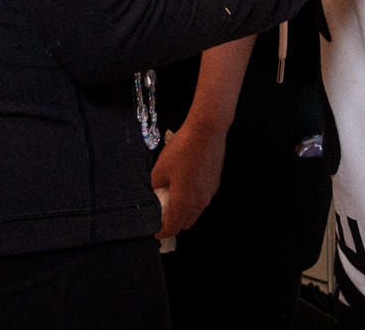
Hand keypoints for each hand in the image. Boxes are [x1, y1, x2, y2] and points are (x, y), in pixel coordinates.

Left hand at [152, 123, 226, 240]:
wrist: (207, 131)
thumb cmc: (181, 149)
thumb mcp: (160, 169)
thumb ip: (154, 188)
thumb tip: (150, 198)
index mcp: (184, 202)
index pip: (172, 228)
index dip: (160, 232)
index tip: (152, 229)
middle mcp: (200, 203)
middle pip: (185, 224)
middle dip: (172, 223)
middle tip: (160, 212)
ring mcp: (209, 194)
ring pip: (195, 213)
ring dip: (183, 212)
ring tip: (171, 197)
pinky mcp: (215, 184)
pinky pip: (202, 200)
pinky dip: (192, 200)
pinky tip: (184, 183)